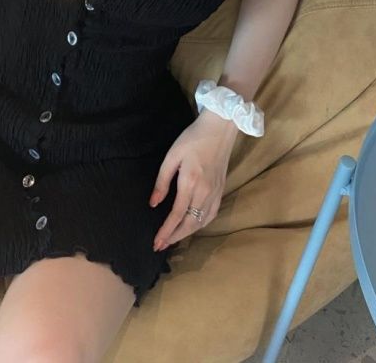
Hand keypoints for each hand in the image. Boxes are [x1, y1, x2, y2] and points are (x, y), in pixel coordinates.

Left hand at [149, 111, 237, 250]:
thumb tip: (154, 203)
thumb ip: (162, 181)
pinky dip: (201, 224)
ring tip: (173, 239)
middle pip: (190, 223)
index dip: (166, 231)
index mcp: (190, 183)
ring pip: (202, 222)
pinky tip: (193, 226)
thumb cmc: (193, 138)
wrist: (220, 128)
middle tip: (160, 246)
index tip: (156, 243)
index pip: (176, 215)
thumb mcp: (172, 156)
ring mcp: (215, 192)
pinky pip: (211, 214)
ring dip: (187, 233)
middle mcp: (205, 192)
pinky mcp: (221, 189)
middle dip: (175, 237)